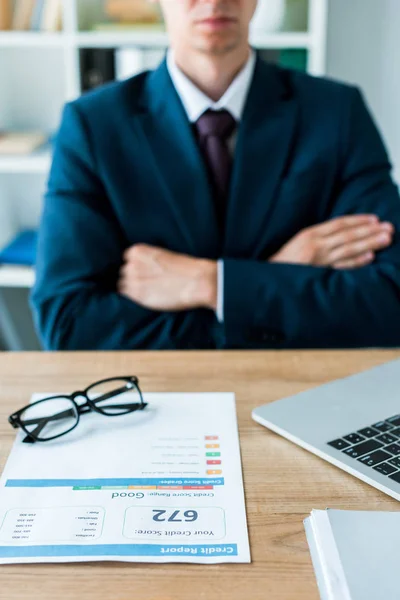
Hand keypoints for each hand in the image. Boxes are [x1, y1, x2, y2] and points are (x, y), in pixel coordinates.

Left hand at [118, 244, 217, 311]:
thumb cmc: (185, 268)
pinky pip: (125, 296)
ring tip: (146, 291)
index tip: (144, 271)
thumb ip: (147, 260)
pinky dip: (131, 298)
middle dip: (132, 277)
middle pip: (123, 272)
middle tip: (147, 283)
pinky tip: (144, 297)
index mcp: (138, 251)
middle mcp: (132, 264)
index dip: (135, 266)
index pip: (126, 258)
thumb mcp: (163, 255)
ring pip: (122, 285)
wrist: (196, 281)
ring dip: (131, 288)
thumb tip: (139, 269)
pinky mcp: (137, 295)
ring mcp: (133, 280)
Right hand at [269, 215, 394, 268]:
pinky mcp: (317, 273)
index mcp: (309, 234)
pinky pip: (340, 267)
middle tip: (389, 228)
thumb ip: (317, 238)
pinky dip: (355, 262)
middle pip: (348, 235)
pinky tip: (369, 257)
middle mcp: (315, 244)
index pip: (339, 224)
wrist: (265, 277)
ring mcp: (317, 260)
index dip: (358, 220)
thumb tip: (340, 235)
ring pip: (348, 249)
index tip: (374, 219)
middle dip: (370, 231)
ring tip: (385, 240)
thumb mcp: (297, 243)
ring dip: (368, 243)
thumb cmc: (282, 262)